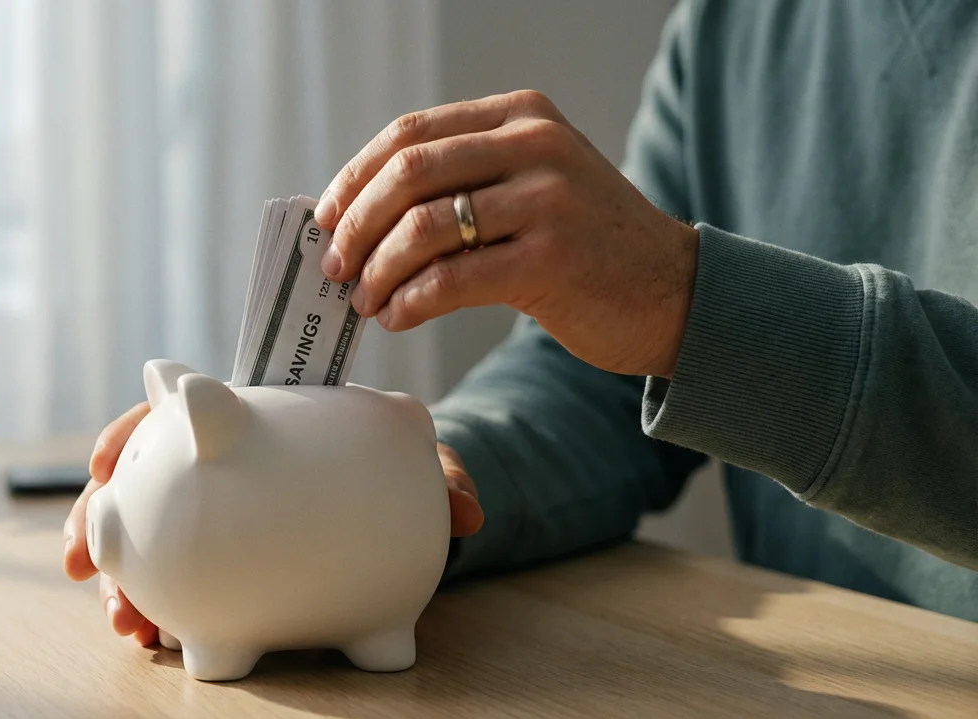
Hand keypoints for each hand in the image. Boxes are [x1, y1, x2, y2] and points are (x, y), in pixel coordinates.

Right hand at [62, 403, 484, 645]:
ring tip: (127, 626)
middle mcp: (215, 473)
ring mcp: (212, 522)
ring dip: (122, 584)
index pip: (169, 413)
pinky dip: (162, 613)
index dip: (129, 435)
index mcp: (246, 423)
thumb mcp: (415, 464)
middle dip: (100, 522)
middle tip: (88, 565)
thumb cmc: (392, 468)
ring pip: (145, 544)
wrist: (396, 503)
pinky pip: (180, 588)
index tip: (104, 465)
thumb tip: (469, 513)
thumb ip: (438, 477)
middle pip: (136, 484)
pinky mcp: (218, 569)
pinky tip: (157, 641)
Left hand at [315, 90, 699, 378]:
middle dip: (355, 226)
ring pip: (422, 229)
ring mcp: (547, 200)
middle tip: (335, 267)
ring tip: (366, 301)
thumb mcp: (532, 184)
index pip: (410, 133)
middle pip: (407, 174)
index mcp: (520, 116)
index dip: (355, 177)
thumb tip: (360, 215)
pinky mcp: (551, 260)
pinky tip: (398, 317)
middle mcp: (534, 146)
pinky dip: (410, 302)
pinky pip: (451, 279)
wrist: (675, 291)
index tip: (327, 219)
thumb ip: (463, 181)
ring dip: (378, 272)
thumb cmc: (586, 246)